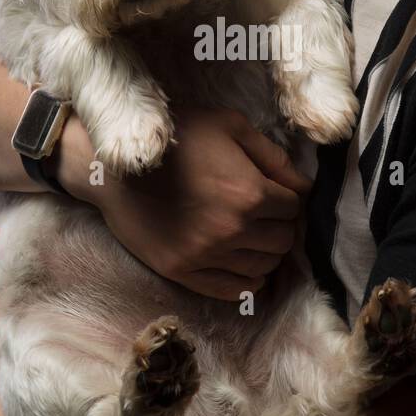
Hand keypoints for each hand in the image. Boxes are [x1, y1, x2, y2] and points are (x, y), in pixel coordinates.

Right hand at [58, 104, 312, 300]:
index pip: (294, 208)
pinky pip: (233, 290)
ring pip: (263, 268)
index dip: (289, 198)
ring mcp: (206, 255)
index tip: (277, 192)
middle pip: (283, 241)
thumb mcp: (229, 125)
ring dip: (265, 253)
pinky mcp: (183, 272)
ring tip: (253, 237)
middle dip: (280, 226)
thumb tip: (302, 185)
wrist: (113, 164)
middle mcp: (232, 229)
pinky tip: (242, 262)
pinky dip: (247, 281)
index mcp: (249, 193)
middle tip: (266, 214)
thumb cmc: (175, 135)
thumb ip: (272, 155)